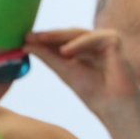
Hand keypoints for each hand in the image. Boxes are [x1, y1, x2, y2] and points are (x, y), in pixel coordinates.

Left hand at [24, 28, 139, 120]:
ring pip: (80, 33)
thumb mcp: (65, 72)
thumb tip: (27, 45)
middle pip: (70, 34)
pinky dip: (79, 43)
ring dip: (60, 36)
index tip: (24, 39)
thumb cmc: (94, 92)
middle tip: (29, 35)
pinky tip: (65, 51)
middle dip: (49, 35)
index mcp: (84, 50)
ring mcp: (106, 41)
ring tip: (41, 39)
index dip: (44, 39)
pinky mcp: (115, 42)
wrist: (114, 105)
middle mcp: (95, 43)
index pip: (62, 40)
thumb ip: (48, 58)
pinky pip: (94, 37)